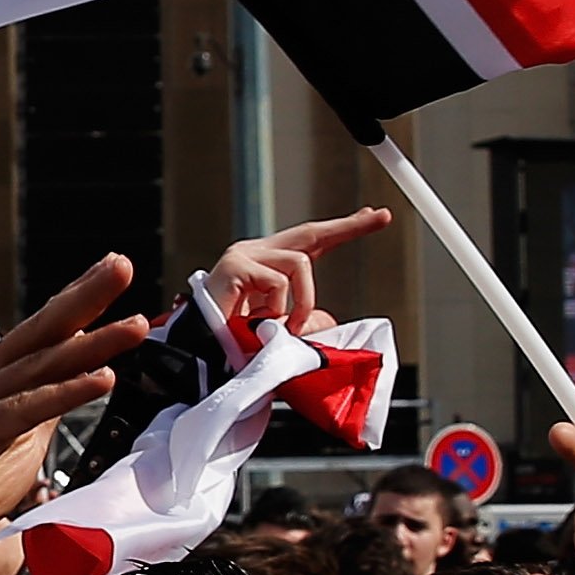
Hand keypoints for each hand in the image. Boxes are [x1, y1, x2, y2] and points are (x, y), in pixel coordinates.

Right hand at [0, 256, 158, 570]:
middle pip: (44, 329)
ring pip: (43, 365)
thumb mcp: (19, 439)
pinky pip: (28, 408)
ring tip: (134, 326)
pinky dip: (67, 392)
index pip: (45, 328)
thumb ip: (46, 407)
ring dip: (93, 344)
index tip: (115, 270)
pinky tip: (102, 378)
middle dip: (86, 295)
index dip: (80, 298)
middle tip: (122, 265)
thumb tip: (83, 381)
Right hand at [197, 206, 391, 340]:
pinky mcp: (235, 267)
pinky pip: (278, 282)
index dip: (342, 230)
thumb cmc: (231, 346)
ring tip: (285, 328)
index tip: (374, 216)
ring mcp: (243, 257)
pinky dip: (278, 309)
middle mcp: (254, 254)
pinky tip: (259, 323)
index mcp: (265, 267)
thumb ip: (303, 324)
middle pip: (310, 233)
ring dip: (302, 302)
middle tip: (379, 217)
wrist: (196, 358)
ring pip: (299, 263)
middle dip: (347, 227)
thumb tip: (329, 321)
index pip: (309, 243)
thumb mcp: (279, 334)